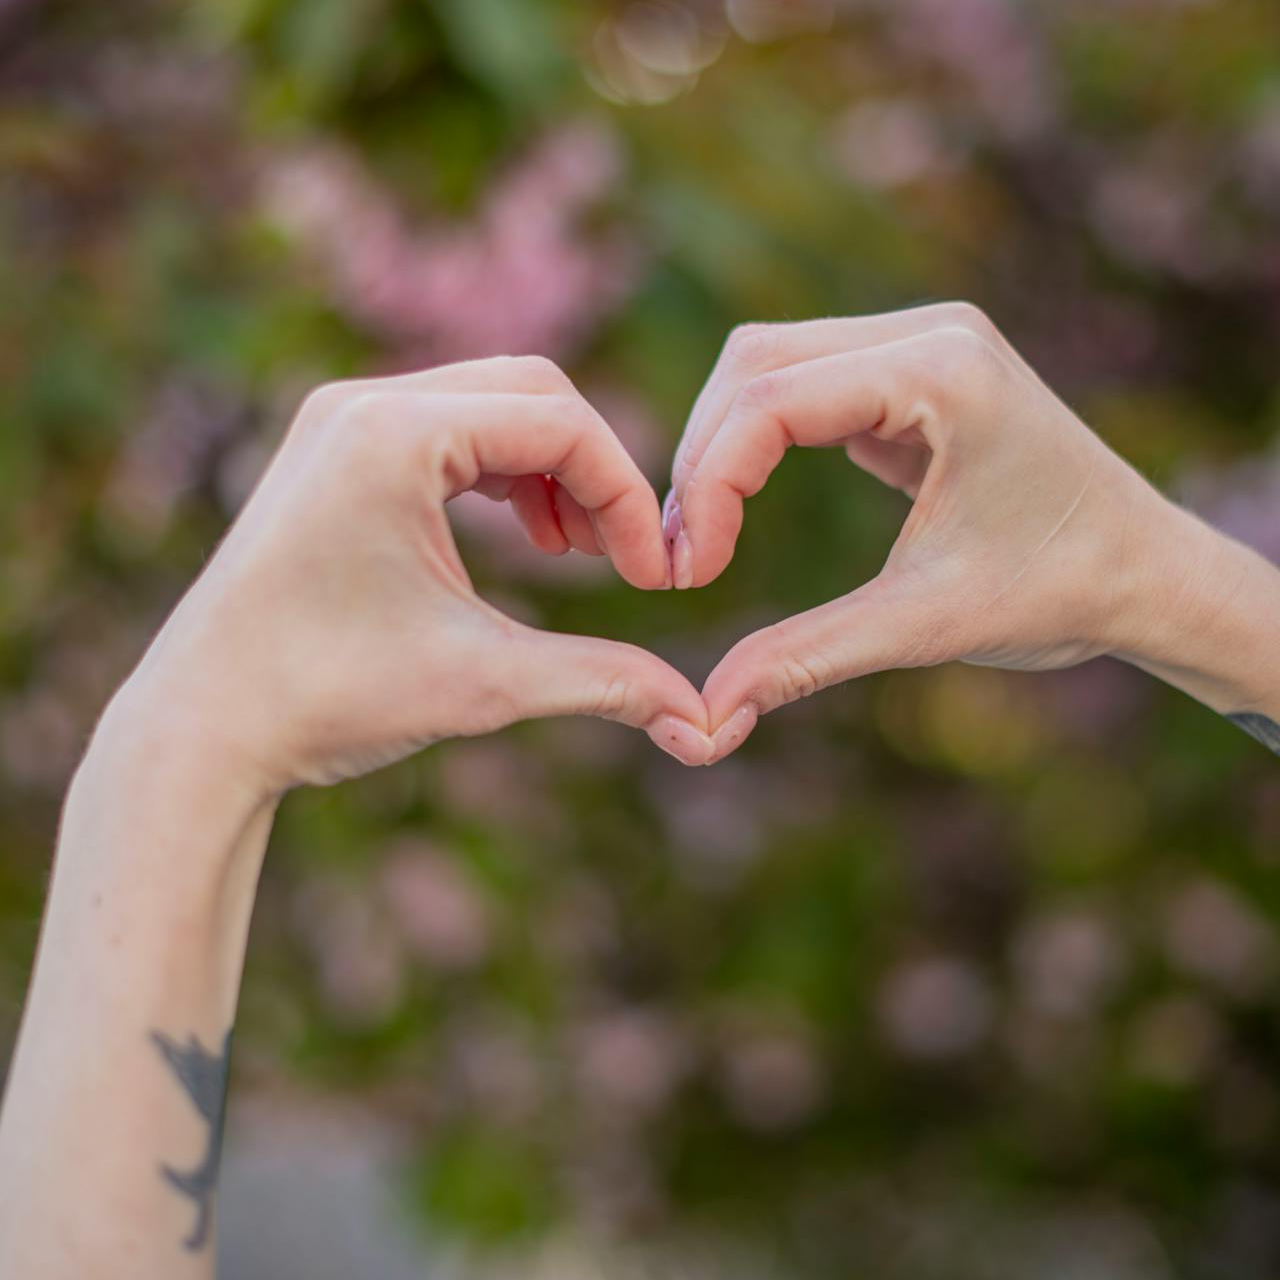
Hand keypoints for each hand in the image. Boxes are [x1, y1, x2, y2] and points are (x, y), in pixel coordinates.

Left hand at [113, 355, 714, 792]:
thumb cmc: (328, 698)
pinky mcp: (335, 449)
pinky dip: (503, 473)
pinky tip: (529, 539)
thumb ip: (602, 681)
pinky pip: (449, 429)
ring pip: (493, 404)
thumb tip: (700, 720)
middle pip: (534, 391)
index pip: (560, 422)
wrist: (203, 726)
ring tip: (577, 553)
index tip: (658, 575)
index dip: (629, 496)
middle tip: (625, 559)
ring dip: (552, 470)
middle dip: (596, 473)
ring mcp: (342, 420)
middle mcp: (362, 402)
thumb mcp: (482, 682)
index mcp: (393, 433)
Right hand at [663, 303, 1227, 759]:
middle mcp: (928, 332)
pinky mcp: (911, 371)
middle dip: (701, 461)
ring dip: (720, 447)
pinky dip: (756, 441)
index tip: (687, 575)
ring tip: (700, 538)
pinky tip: (740, 507)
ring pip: (767, 365)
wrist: (1146, 574)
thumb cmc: (1059, 592)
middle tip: (680, 560)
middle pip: (753, 364)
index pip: (770, 401)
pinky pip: (803, 383)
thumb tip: (709, 719)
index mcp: (942, 372)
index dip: (707, 487)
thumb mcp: (924, 625)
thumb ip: (806, 658)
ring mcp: (921, 343)